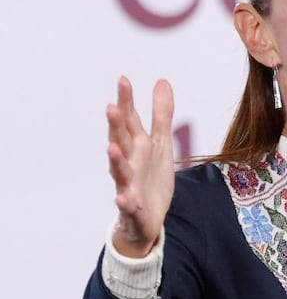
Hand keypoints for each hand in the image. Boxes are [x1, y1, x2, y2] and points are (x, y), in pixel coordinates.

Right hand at [106, 76, 175, 257]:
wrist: (146, 218)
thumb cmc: (150, 177)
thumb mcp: (160, 143)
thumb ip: (161, 114)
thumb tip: (161, 81)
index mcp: (136, 147)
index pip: (129, 121)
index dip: (126, 101)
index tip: (124, 80)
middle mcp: (129, 163)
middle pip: (121, 142)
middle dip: (116, 127)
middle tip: (111, 108)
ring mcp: (128, 186)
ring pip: (120, 172)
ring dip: (115, 161)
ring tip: (111, 148)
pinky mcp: (134, 209)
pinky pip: (128, 206)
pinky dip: (125, 202)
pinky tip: (122, 198)